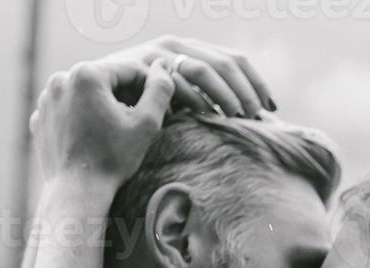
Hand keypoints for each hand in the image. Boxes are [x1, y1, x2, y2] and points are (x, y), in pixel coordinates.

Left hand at [30, 58, 173, 188]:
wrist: (76, 192)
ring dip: (104, 106)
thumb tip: (163, 67)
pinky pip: (69, 109)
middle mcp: (61, 79)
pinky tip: (95, 138)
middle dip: (126, 96)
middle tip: (141, 122)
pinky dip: (83, 117)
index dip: (150, 88)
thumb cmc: (112, 159)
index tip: (161, 110)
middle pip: (106, 80)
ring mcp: (47, 99)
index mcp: (87, 74)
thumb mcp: (147, 124)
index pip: (130, 70)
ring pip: (86, 93)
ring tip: (117, 131)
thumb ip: (160, 90)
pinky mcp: (41, 117)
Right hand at [94, 35, 276, 117]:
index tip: (272, 108)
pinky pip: (179, 78)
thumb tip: (251, 120)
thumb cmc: (143, 109)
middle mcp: (178, 45)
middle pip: (227, 63)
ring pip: (206, 68)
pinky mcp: (145, 64)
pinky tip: (208, 116)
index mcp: (193, 51)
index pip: (236, 60)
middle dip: (246, 90)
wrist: (97, 104)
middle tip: (255, 117)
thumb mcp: (182, 102)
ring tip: (236, 117)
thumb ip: (208, 102)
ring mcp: (160, 52)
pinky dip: (197, 97)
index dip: (257, 83)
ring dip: (226, 94)